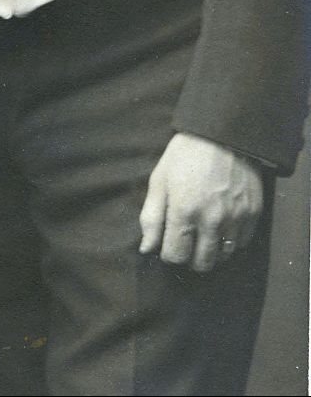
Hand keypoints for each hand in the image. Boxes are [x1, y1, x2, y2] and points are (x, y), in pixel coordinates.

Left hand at [138, 131, 265, 272]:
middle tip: (186, 245)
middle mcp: (212, 220)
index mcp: (183, 212)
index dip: (169, 256)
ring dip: (212, 253)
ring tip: (203, 239)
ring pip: (224, 256)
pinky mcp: (254, 214)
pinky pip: (242, 243)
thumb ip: (151, 218)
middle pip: (202, 263)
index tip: (168, 246)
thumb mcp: (158, 182)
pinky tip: (221, 229)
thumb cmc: (183, 157)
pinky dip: (231, 242)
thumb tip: (146, 248)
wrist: (221, 137)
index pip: (175, 255)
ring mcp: (236, 219)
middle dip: (190, 259)